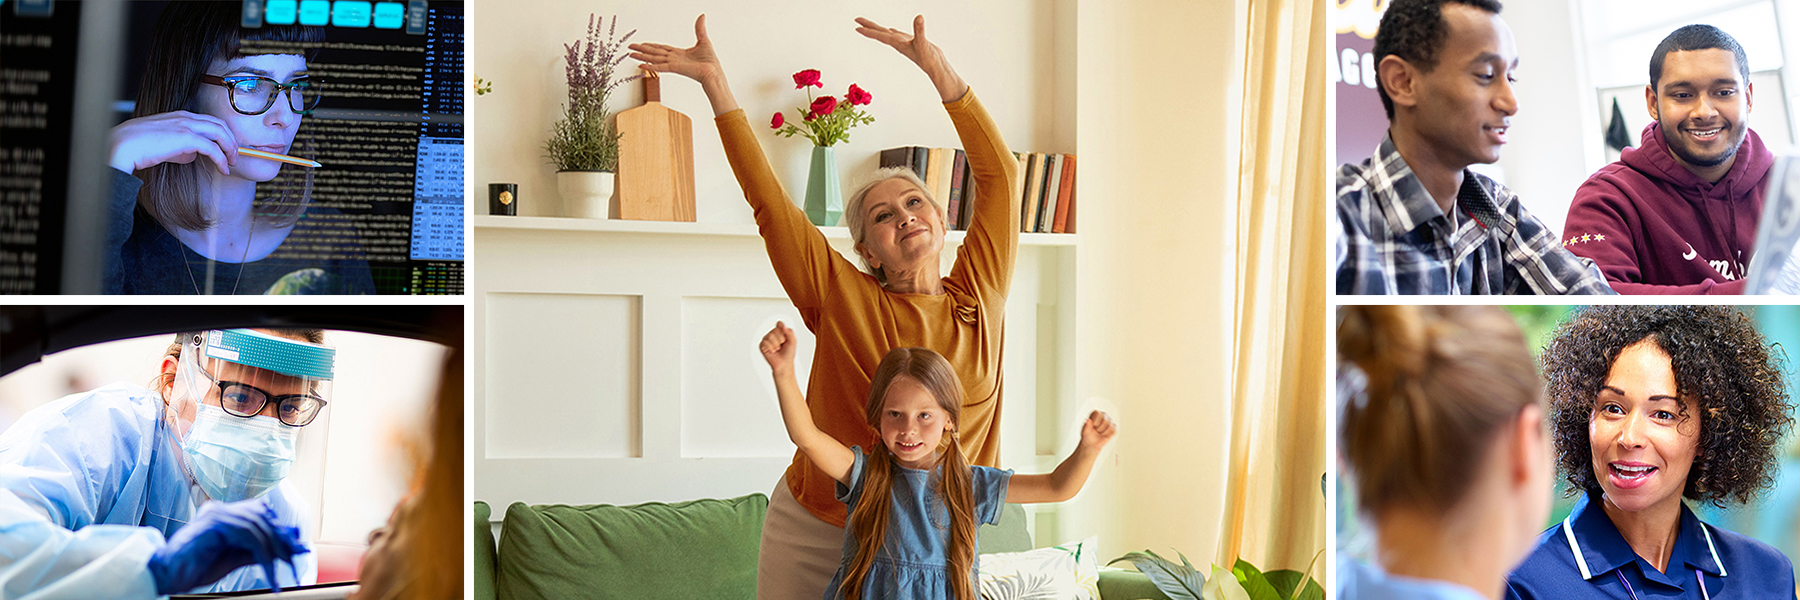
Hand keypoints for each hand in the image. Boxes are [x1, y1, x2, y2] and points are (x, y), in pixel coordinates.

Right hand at [109, 110, 236, 175]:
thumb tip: (192, 155)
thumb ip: (181, 147)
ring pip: (221, 133)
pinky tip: (223, 169)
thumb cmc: (139, 146)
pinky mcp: (186, 138)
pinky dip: (221, 159)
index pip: (211, 121)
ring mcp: (187, 125)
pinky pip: (213, 148)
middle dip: (232, 141)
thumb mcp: (165, 144)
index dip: (223, 135)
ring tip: (231, 164)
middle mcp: (186, 117)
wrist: (123, 145)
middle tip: (235, 157)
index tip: (228, 149)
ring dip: (230, 149)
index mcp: (181, 115)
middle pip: (221, 125)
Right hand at [146, 499, 308, 594]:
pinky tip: (269, 571)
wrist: (169, 575)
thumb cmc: (198, 567)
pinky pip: (248, 538)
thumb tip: (289, 547)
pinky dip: (263, 556)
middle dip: (282, 539)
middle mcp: (220, 509)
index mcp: (224, 513)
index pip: (262, 514)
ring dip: (274, 550)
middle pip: (263, 518)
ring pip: (258, 528)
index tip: (298, 548)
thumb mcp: (236, 557)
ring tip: (281, 569)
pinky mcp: (213, 525)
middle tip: (295, 559)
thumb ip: (260, 549)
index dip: (281, 530)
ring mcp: (215, 514)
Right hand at [627, 15, 722, 86]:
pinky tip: (640, 65)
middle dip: (642, 50)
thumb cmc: (711, 62)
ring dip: (642, 57)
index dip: (651, 46)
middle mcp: (674, 59)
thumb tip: (702, 16)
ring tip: (631, 55)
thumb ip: (699, 29)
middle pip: (654, 53)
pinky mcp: (675, 68)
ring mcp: (673, 64)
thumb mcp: (704, 40)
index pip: (662, 48)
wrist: (713, 72)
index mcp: (679, 54)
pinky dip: (650, 66)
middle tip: (630, 48)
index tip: (642, 44)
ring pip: (654, 58)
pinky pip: (660, 66)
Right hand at [759, 321, 798, 372]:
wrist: (784, 363)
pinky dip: (770, 348)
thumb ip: (789, 331)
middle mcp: (772, 334)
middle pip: (775, 330)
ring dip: (776, 344)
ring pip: (770, 336)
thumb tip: (781, 324)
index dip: (783, 330)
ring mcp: (766, 339)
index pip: (779, 324)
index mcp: (780, 331)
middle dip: (781, 339)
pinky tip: (772, 351)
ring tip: (777, 349)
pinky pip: (765, 342)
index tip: (785, 338)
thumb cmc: (788, 353)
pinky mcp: (762, 345)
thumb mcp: (793, 341)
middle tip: (782, 345)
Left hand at [854, 15, 966, 101]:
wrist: (936, 68)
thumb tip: (919, 17)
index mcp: (898, 43)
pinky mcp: (912, 42)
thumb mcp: (923, 43)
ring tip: (869, 24)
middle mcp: (899, 43)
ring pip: (888, 34)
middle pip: (880, 33)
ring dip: (878, 28)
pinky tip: (891, 30)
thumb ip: (919, 30)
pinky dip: (893, 31)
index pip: (880, 35)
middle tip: (857, 19)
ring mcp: (905, 43)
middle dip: (868, 26)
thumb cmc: (929, 59)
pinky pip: (898, 35)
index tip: (856, 26)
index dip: (868, 30)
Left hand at [1078, 411, 1116, 450]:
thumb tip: (1088, 420)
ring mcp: (1110, 421)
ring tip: (1099, 433)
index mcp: (1095, 413)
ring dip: (1103, 433)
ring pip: (1109, 426)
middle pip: (1105, 421)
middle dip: (1099, 429)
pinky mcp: (1114, 427)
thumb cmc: (1087, 435)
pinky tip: (1103, 435)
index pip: (1098, 414)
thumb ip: (1086, 425)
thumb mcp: (1085, 431)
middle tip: (1095, 431)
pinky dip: (1107, 435)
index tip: (1092, 427)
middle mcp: (1103, 415)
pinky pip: (1113, 431)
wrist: (1092, 443)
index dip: (1095, 422)